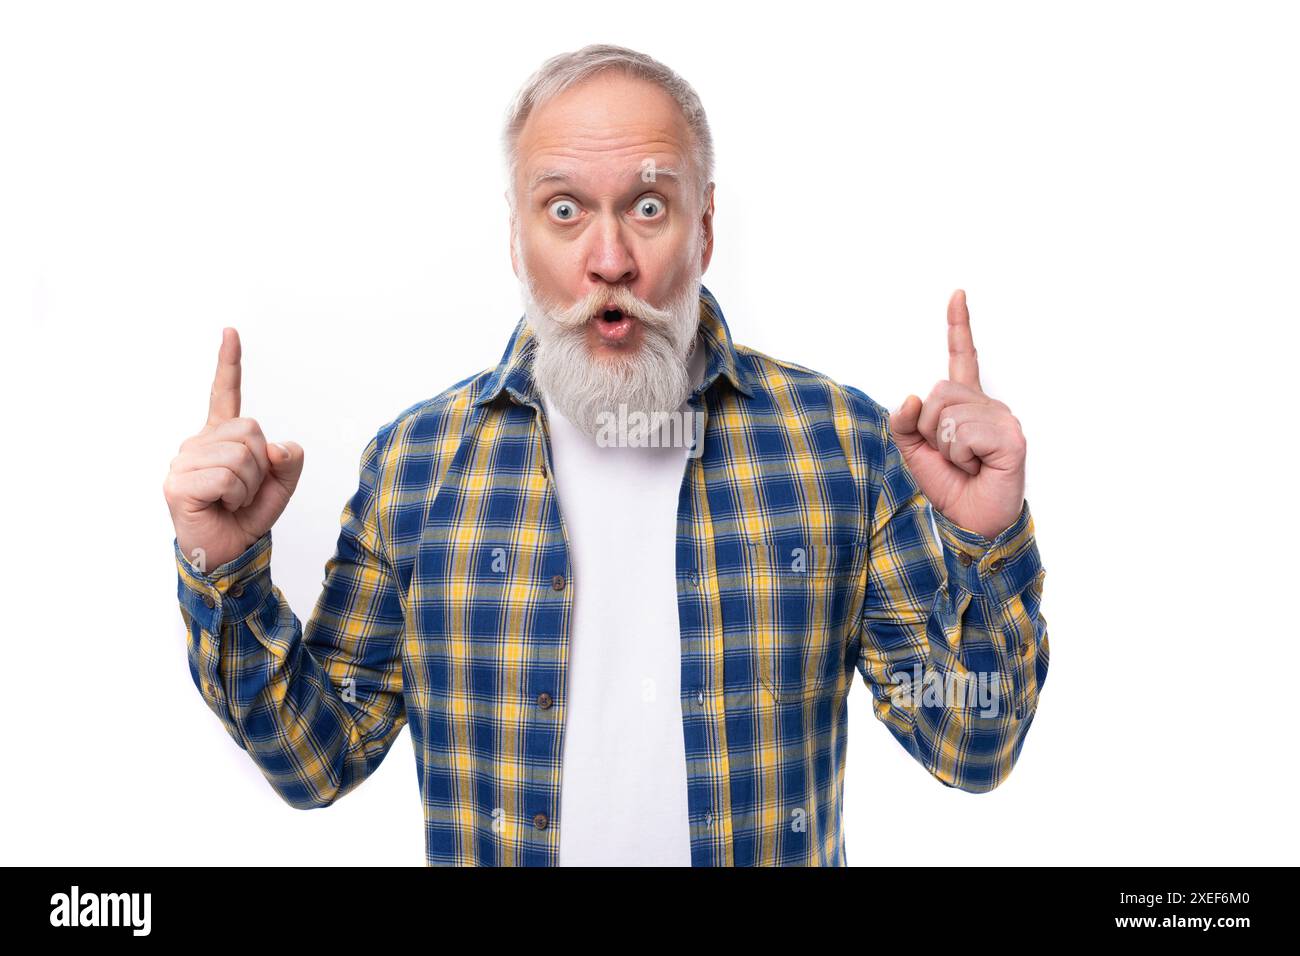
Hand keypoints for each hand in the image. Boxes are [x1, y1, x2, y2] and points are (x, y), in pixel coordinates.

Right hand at [163, 328, 304, 571]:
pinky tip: (220, 505)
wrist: (230, 552)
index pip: (225, 394)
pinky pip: (227, 478)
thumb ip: (289, 460)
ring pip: (241, 456)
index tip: (231, 332)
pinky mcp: (178, 484)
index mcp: (221, 437)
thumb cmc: (248, 515)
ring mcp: (184, 462)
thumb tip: (276, 446)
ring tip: (232, 500)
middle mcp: (198, 443)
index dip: (229, 363)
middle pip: (250, 430)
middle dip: (262, 464)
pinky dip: (236, 496)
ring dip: (249, 484)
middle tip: (245, 489)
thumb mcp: (281, 485)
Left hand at [889, 290, 1025, 540]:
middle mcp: (988, 405)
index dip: (959, 326)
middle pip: (938, 393)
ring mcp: (1002, 418)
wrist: (972, 521)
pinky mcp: (1010, 437)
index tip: (957, 294)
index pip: (962, 358)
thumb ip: (903, 422)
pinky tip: (977, 467)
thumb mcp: (913, 451)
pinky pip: (962, 433)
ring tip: (965, 464)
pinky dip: (960, 456)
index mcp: (966, 404)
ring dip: (944, 447)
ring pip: (946, 414)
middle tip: (950, 455)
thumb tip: (911, 397)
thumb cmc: (949, 485)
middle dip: (929, 429)